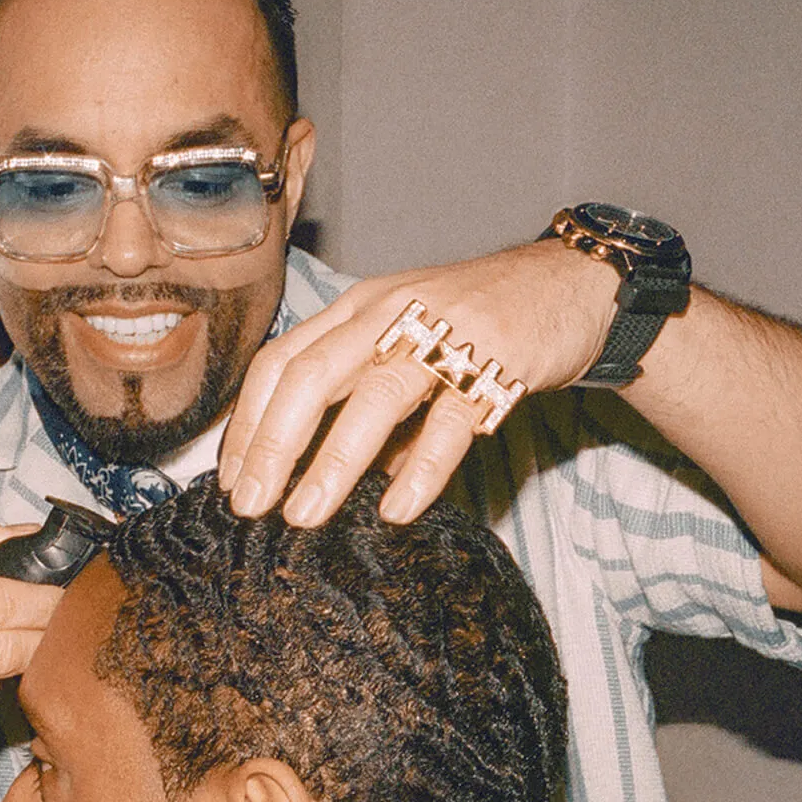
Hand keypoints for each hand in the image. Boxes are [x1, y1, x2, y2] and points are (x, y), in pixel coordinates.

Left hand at [219, 238, 619, 526]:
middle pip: (310, 375)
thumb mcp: (401, 342)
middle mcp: (388, 313)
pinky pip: (451, 420)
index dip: (249, 421)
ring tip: (305, 516)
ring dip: (331, 462)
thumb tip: (313, 470)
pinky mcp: (496, 361)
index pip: (280, 360)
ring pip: (373, 396)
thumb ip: (358, 397)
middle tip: (250, 505)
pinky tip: (396, 509)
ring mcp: (442, 333)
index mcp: (356, 309)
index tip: (232, 479)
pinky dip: (419, 468)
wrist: (569, 286)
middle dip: (272, 445)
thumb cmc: (474, 322)